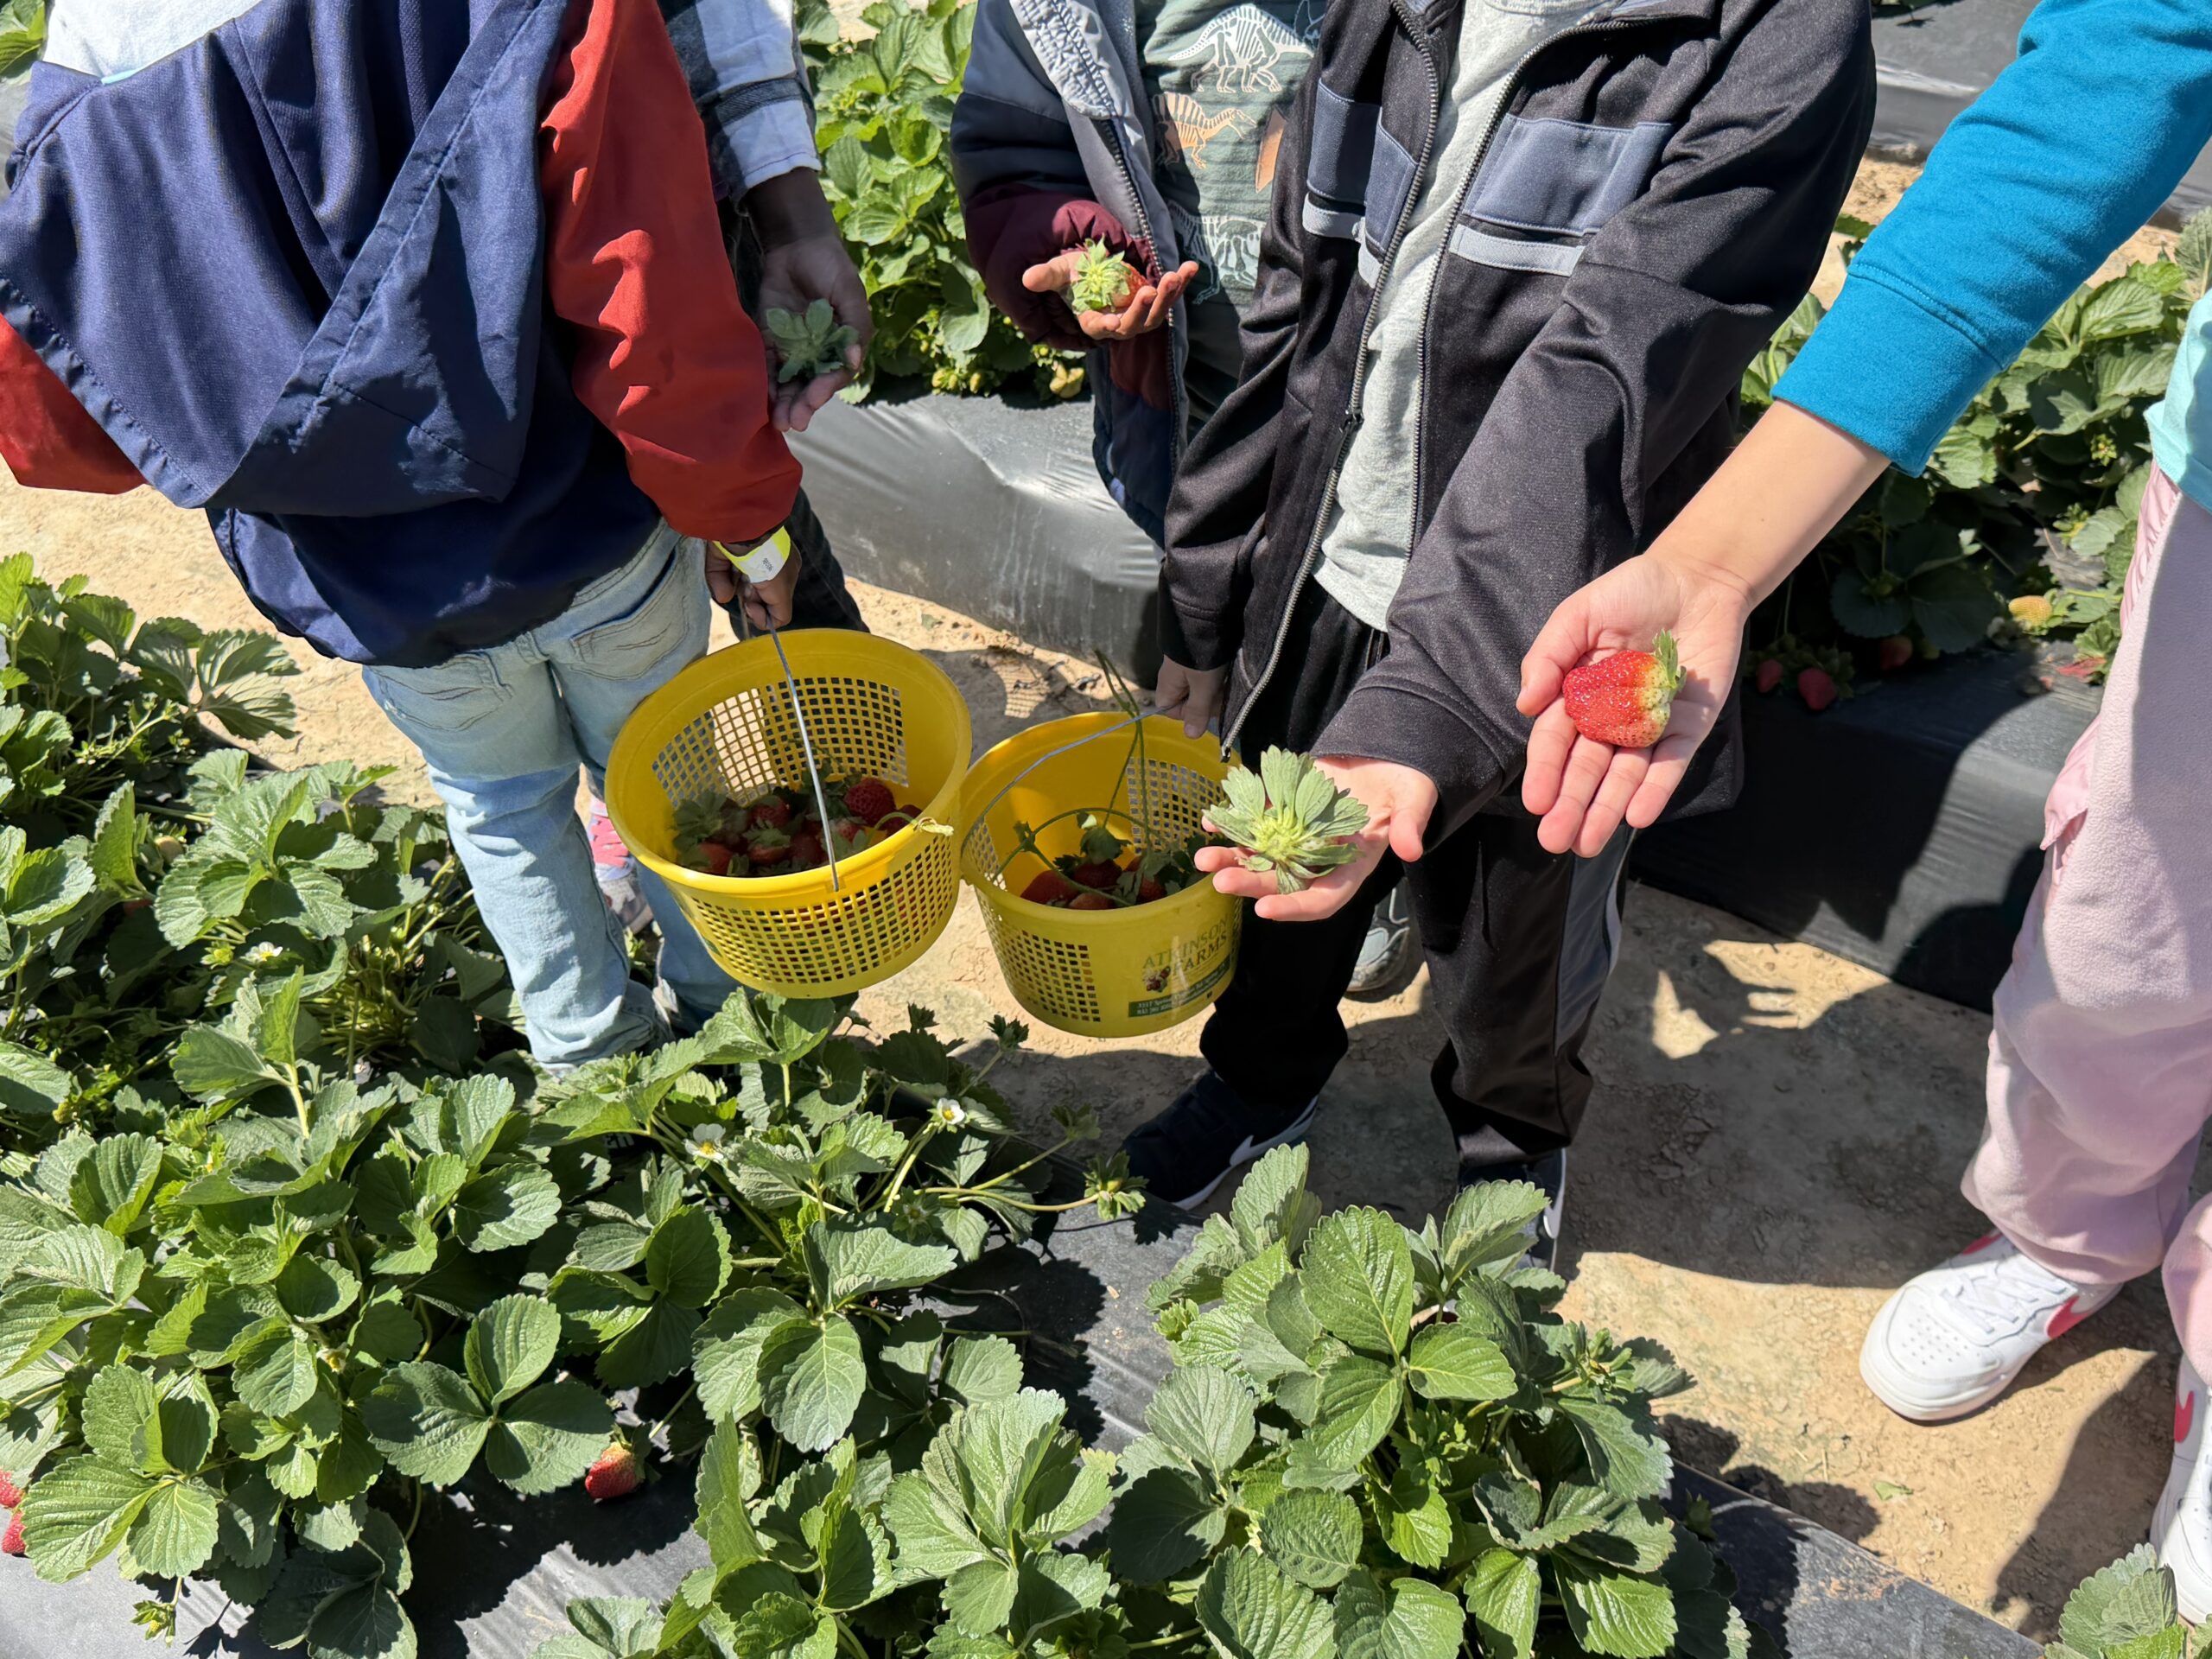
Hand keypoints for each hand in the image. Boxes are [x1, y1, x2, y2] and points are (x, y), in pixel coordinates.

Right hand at [704, 541, 802, 629]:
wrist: (742, 525)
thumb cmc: (730, 533)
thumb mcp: (720, 556)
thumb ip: (720, 577)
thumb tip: (724, 598)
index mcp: (774, 553)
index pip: (765, 578)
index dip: (746, 585)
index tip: (734, 579)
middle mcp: (785, 566)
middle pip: (768, 592)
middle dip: (749, 595)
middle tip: (738, 584)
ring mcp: (786, 579)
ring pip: (773, 606)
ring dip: (753, 606)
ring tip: (744, 592)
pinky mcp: (783, 591)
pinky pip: (780, 618)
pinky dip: (763, 620)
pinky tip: (750, 608)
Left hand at [748, 173, 872, 433]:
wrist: (797, 245)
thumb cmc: (830, 267)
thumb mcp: (848, 291)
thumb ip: (854, 324)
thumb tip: (853, 359)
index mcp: (841, 344)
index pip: (835, 373)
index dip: (826, 387)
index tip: (815, 396)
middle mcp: (819, 352)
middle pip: (811, 385)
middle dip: (803, 405)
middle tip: (794, 422)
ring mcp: (794, 349)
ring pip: (790, 383)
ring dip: (785, 403)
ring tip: (779, 421)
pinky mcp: (771, 341)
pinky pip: (768, 367)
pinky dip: (766, 383)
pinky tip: (763, 400)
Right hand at [1022, 251, 1199, 341]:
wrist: (1094, 270)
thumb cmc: (1074, 275)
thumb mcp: (1059, 272)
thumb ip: (1046, 276)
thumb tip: (1027, 278)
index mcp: (1094, 321)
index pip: (1101, 328)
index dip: (1108, 325)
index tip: (1114, 320)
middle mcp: (1120, 324)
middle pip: (1135, 325)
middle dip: (1145, 309)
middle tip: (1151, 290)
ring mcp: (1140, 314)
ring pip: (1157, 314)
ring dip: (1168, 297)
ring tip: (1176, 276)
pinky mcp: (1156, 301)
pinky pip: (1171, 295)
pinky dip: (1182, 283)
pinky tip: (1191, 267)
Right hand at [1152, 658, 1226, 736]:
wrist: (1206, 619)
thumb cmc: (1201, 657)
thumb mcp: (1202, 687)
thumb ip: (1197, 712)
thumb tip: (1190, 736)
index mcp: (1167, 687)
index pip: (1173, 712)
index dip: (1191, 714)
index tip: (1207, 708)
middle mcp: (1172, 678)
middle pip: (1187, 701)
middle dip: (1206, 702)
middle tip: (1221, 695)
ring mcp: (1184, 667)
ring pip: (1199, 689)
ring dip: (1214, 690)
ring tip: (1226, 685)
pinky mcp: (1196, 657)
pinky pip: (1204, 675)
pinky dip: (1216, 678)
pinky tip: (1227, 675)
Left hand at [1195, 755, 1435, 921]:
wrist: (1387, 752)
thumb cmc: (1406, 781)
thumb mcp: (1415, 798)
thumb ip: (1410, 824)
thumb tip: (1412, 851)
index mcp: (1352, 865)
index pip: (1323, 898)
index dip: (1295, 906)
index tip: (1265, 909)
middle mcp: (1320, 857)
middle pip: (1282, 879)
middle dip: (1250, 883)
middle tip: (1219, 881)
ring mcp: (1298, 836)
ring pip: (1261, 855)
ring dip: (1232, 857)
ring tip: (1203, 858)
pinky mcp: (1285, 812)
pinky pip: (1254, 822)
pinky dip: (1232, 822)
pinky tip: (1210, 820)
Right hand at [1515, 550, 1752, 857]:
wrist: (1699, 579)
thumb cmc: (1633, 591)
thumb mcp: (1580, 614)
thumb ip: (1549, 654)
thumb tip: (1526, 703)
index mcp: (1577, 693)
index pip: (1557, 739)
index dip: (1546, 771)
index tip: (1537, 803)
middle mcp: (1611, 716)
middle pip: (1588, 767)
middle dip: (1571, 803)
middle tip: (1556, 840)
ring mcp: (1650, 725)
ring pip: (1625, 774)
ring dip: (1607, 808)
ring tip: (1589, 842)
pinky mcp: (1689, 726)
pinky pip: (1671, 762)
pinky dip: (1656, 788)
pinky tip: (1638, 816)